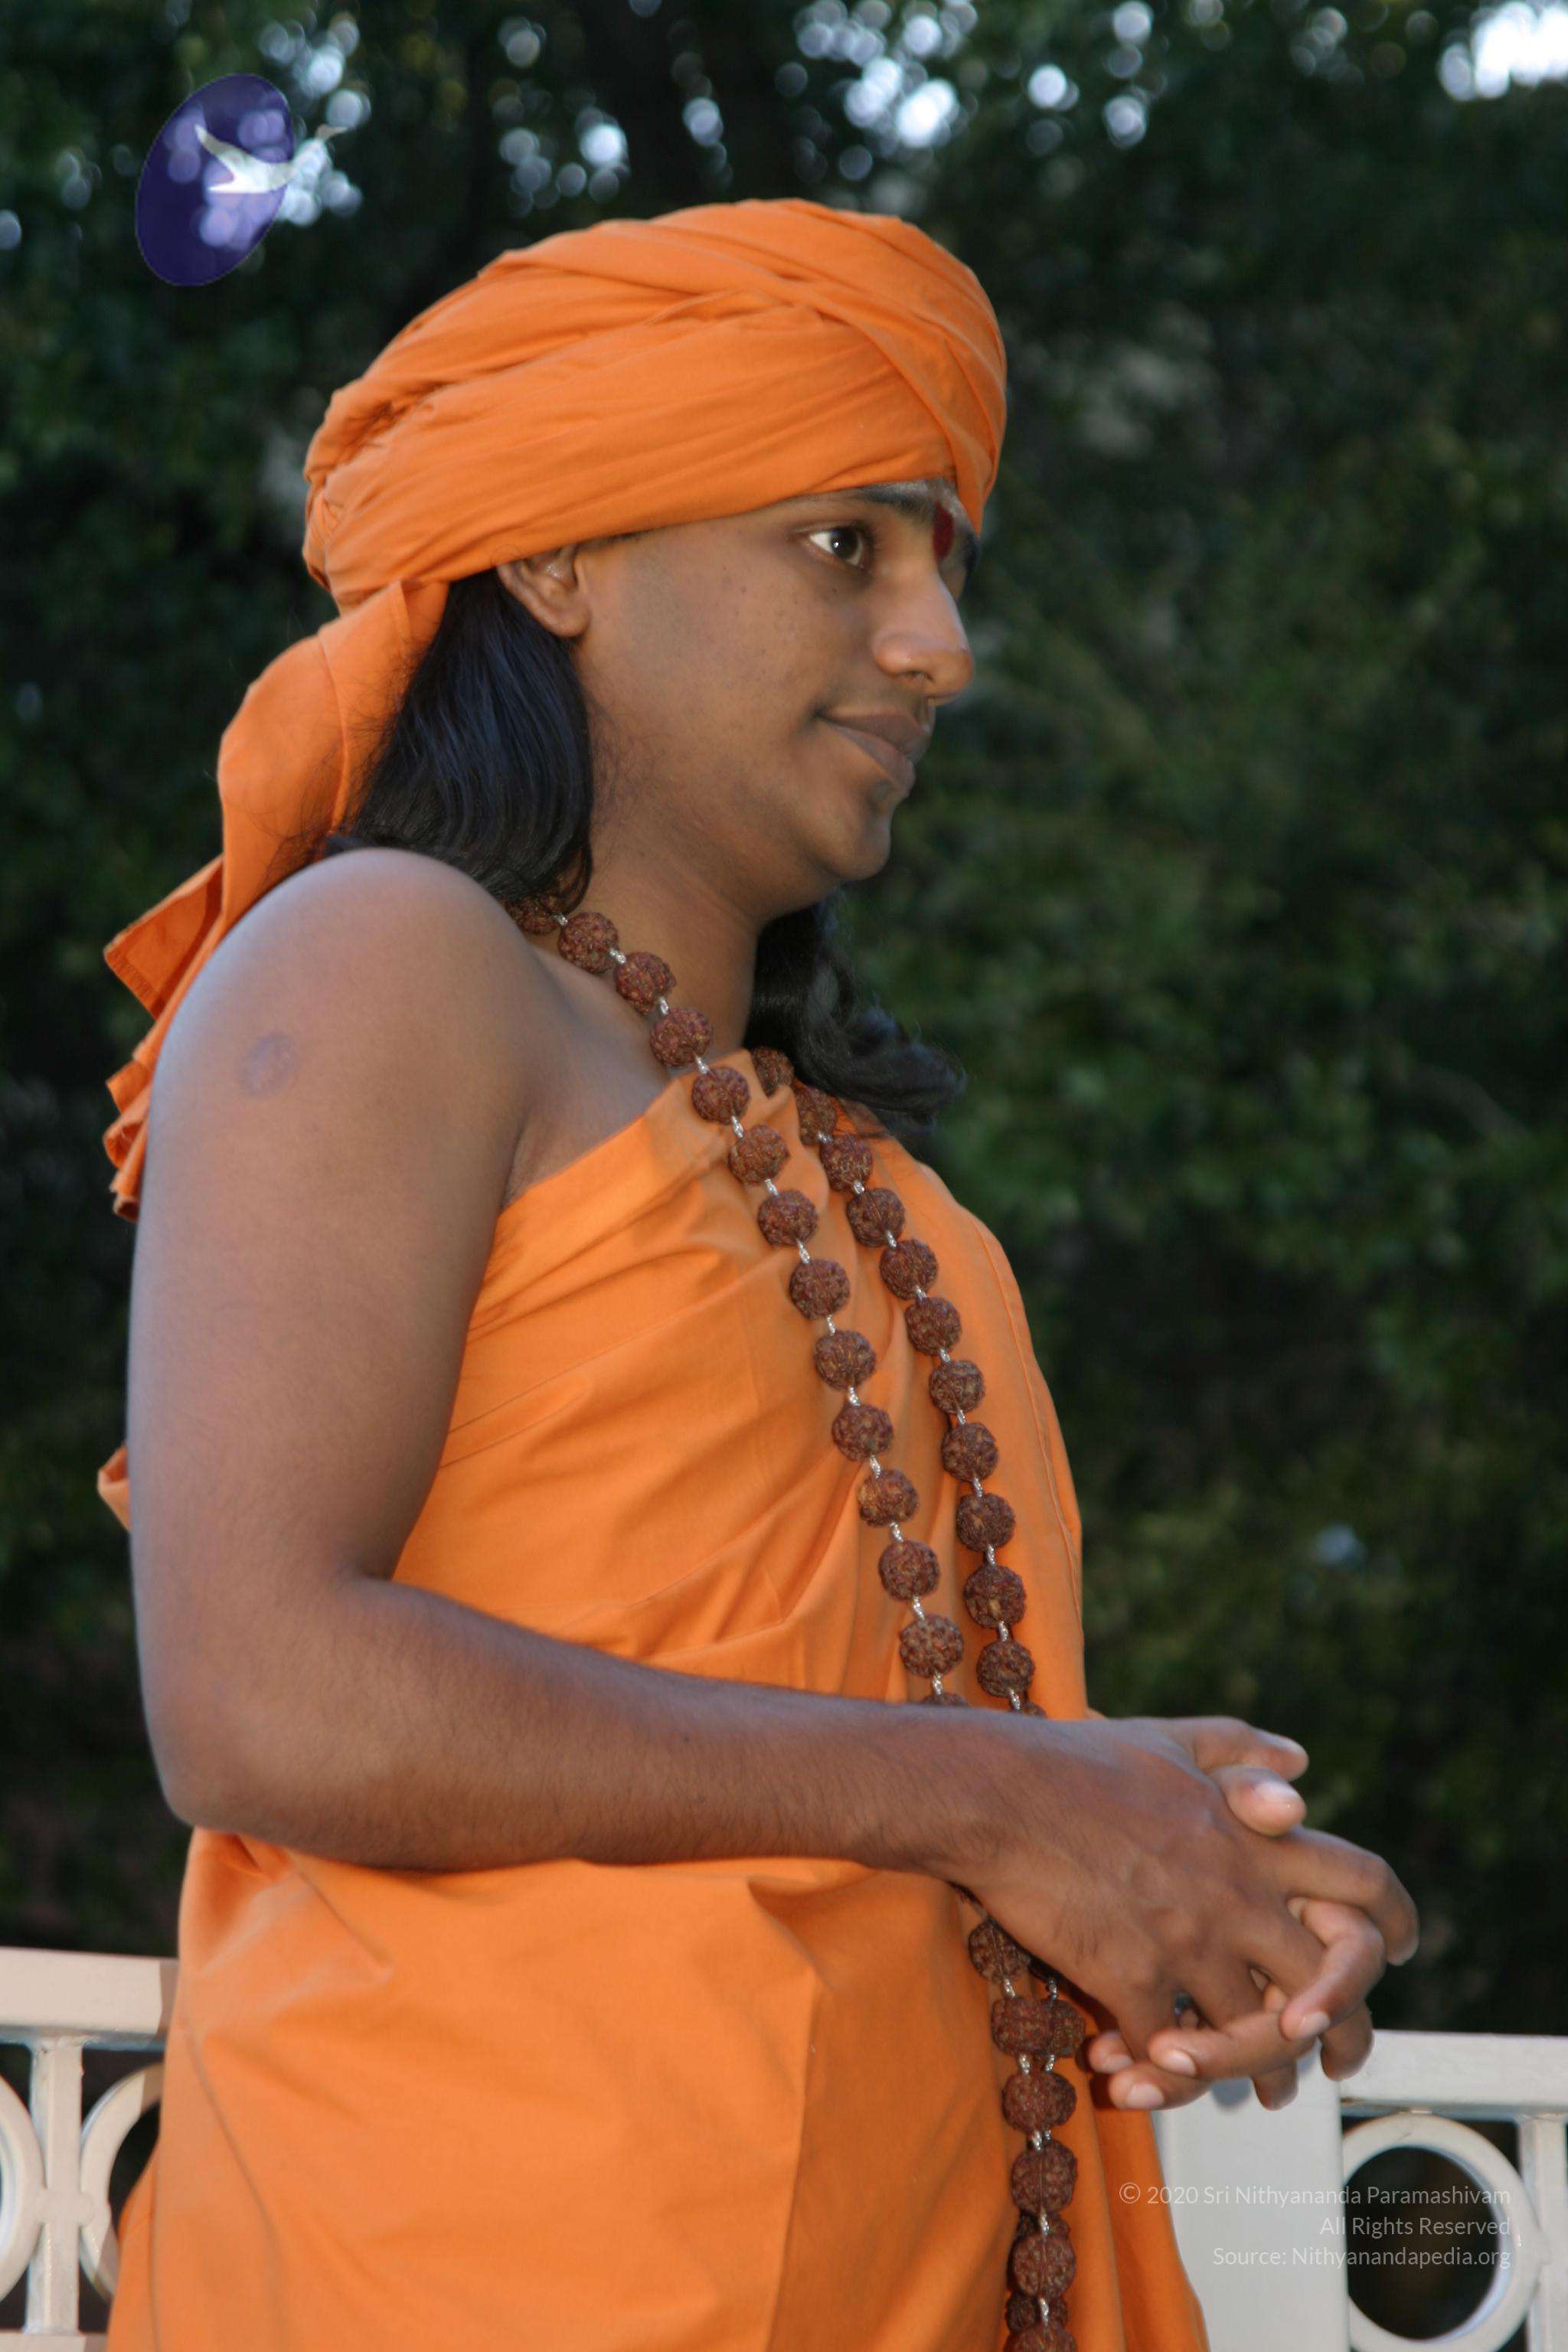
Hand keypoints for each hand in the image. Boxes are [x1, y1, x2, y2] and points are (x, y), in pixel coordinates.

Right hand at [948, 1711, 1417, 2118]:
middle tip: (1331, 2054)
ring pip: (1255, 2032)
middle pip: (1328, 1981)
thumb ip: (1240, 1750)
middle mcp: (1233, 1892)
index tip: (1401, 1946)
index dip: (1395, 1919)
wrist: (995, 1792)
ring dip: (1255, 2067)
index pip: (1361, 1881)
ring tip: (1253, 2091)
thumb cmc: (1076, 1761)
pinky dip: (1163, 2073)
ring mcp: (1184, 1940)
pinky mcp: (1128, 1979)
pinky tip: (1145, 2073)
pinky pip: (1170, 2052)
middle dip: (1340, 2027)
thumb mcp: (1170, 1739)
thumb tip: (1303, 1766)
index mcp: (1251, 1835)